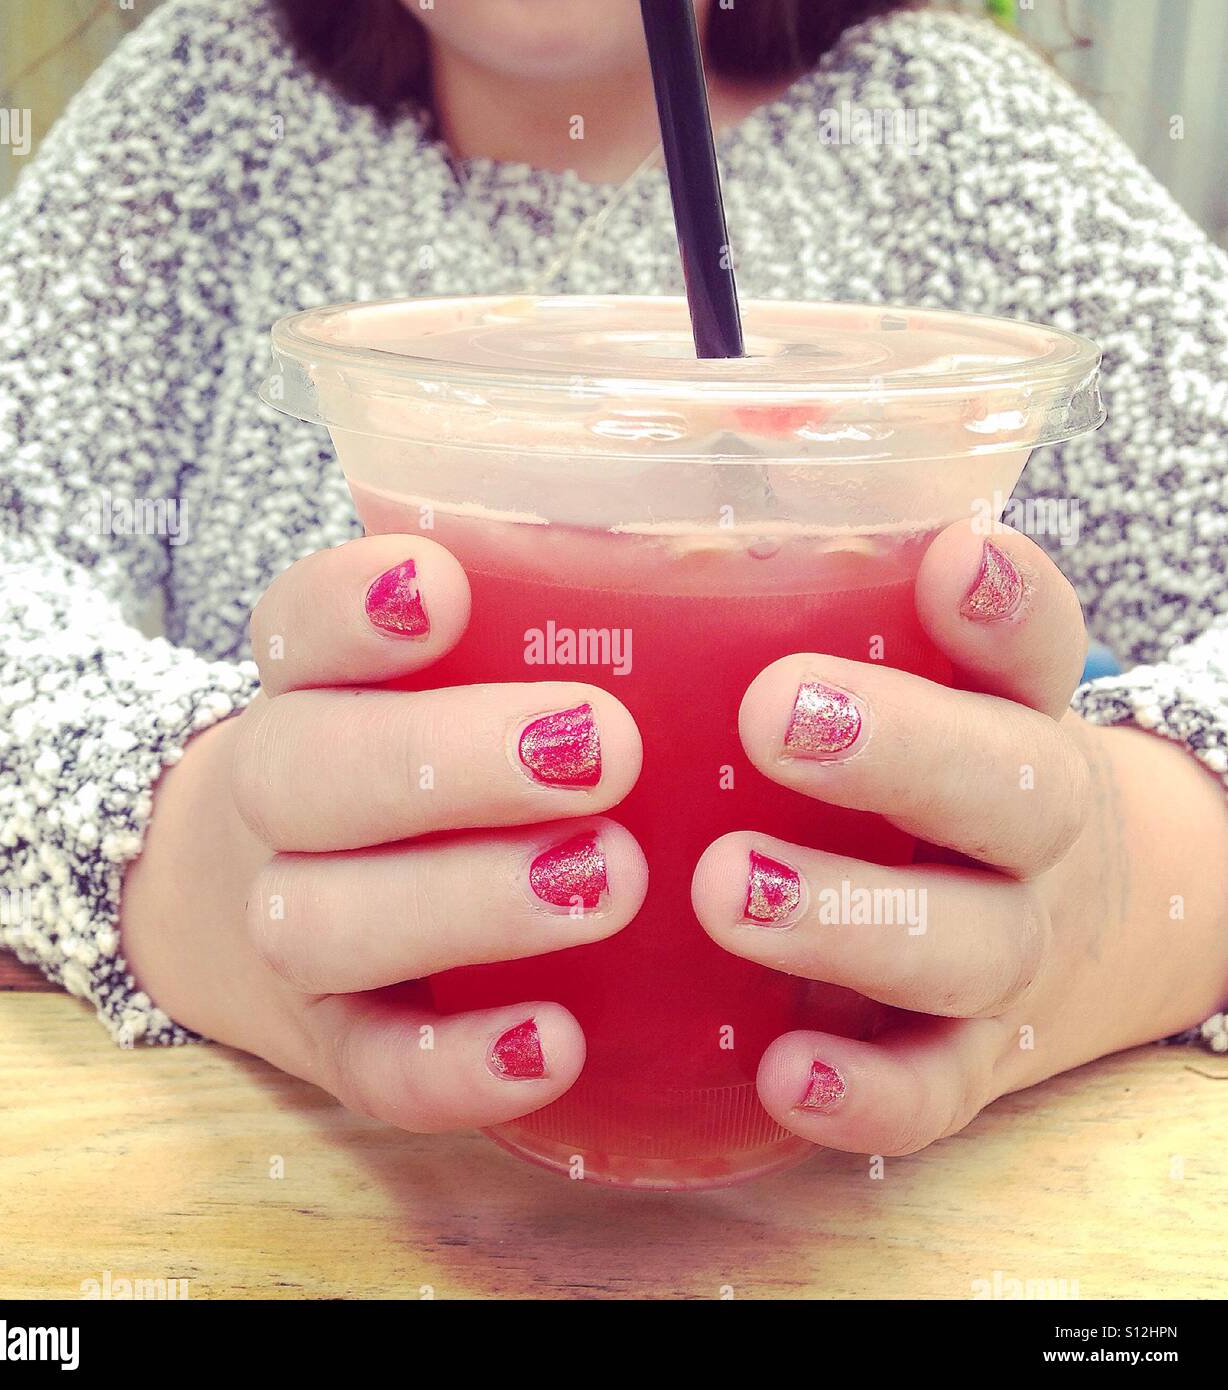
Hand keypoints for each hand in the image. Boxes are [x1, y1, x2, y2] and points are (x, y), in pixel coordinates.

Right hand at [120, 534, 644, 1129]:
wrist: (233, 900)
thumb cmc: (400, 765)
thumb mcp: (435, 682)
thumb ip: (539, 633)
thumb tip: (735, 582)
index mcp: (308, 690)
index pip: (296, 628)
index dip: (352, 607)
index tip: (445, 586)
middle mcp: (276, 800)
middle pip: (308, 771)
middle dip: (446, 759)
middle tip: (601, 749)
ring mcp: (291, 927)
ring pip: (327, 922)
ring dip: (465, 903)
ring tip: (607, 881)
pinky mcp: (330, 1043)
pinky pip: (373, 1069)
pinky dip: (455, 1065)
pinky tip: (556, 1044)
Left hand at [692, 523, 1227, 1154]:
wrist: (1104, 927)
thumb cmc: (960, 787)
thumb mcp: (940, 701)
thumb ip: (832, 630)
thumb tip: (626, 548)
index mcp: (1018, 721)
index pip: (1035, 648)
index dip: (1004, 605)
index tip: (952, 554)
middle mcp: (1036, 835)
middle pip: (1006, 790)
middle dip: (899, 751)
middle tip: (778, 714)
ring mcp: (1015, 955)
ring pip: (962, 945)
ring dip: (850, 920)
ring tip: (732, 888)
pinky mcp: (979, 1062)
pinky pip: (936, 1092)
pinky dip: (867, 1093)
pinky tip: (784, 1072)